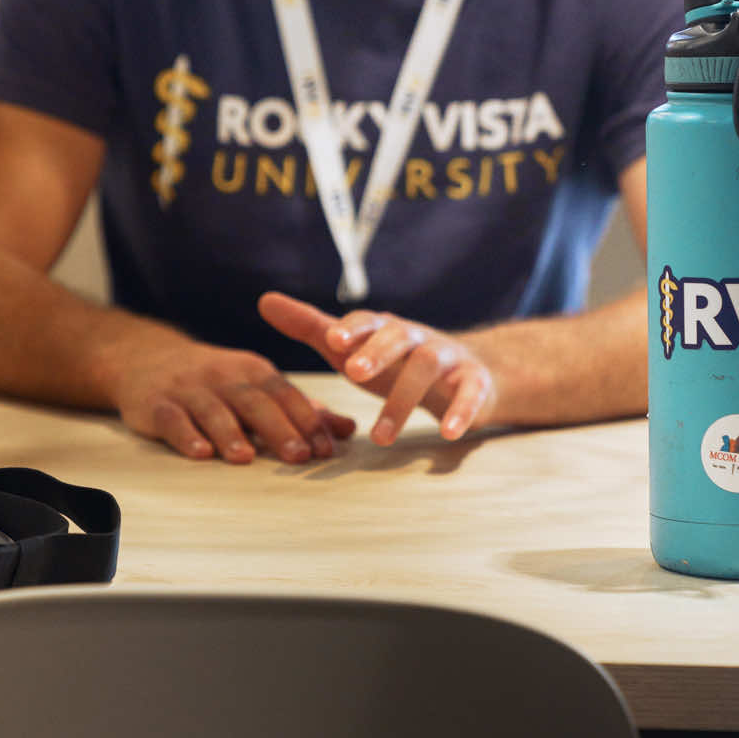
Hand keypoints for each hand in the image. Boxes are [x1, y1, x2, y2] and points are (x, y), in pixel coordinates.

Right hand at [103, 338, 356, 463]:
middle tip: (298, 456)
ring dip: (231, 433)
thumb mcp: (257, 385)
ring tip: (246, 458)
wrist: (148, 358)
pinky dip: (186, 435)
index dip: (306, 420)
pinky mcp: (158, 403)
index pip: (285, 394)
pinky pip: (173, 419)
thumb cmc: (215, 380)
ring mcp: (190, 388)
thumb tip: (347, 430)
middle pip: (255, 402)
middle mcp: (225, 375)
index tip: (326, 448)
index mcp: (253, 371)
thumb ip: (300, 409)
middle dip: (279, 428)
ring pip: (214, 410)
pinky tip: (199, 453)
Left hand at [259, 293, 496, 446]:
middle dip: (377, 352)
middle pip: (399, 337)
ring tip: (378, 437)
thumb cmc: (398, 361)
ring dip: (403, 400)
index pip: (368, 321)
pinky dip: (462, 411)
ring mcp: (449, 359)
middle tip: (352, 373)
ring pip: (427, 369)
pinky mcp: (475, 382)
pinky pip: (471, 393)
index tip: (332, 342)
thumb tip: (264, 300)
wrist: (471, 371)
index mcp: (386, 329)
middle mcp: (418, 338)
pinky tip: (449, 433)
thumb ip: (312, 327)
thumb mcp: (355, 346)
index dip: (352, 330)